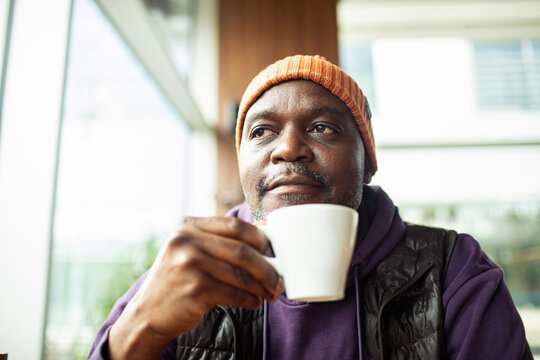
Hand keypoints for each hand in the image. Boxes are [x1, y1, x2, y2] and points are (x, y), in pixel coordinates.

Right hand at [108, 216, 282, 359]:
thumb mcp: (190, 251)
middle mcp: (185, 241)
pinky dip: (249, 299)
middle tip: (278, 280)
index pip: (234, 225)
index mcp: (187, 226)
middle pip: (241, 251)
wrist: (148, 313)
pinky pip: (233, 294)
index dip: (260, 238)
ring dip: (261, 287)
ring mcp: (188, 265)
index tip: (273, 252)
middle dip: (267, 267)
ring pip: (240, 275)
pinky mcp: (194, 290)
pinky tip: (254, 302)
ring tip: (270, 293)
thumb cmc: (178, 280)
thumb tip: (264, 232)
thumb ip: (220, 239)